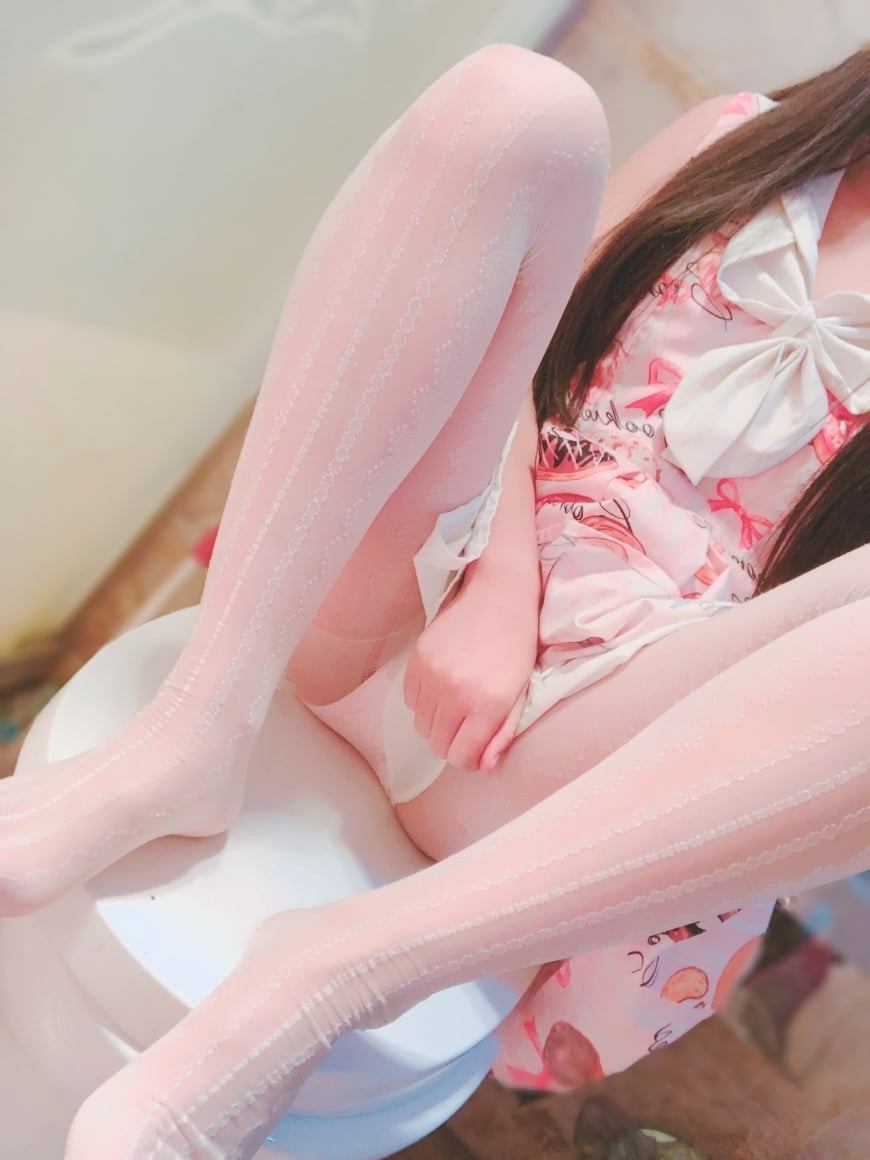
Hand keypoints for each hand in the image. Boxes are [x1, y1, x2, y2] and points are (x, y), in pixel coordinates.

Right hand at [402, 574, 537, 772]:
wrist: (497, 594)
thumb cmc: (516, 644)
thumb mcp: (521, 692)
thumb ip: (501, 733)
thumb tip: (482, 767)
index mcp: (487, 704)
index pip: (460, 757)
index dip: (468, 759)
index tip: (474, 748)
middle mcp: (455, 694)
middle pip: (437, 745)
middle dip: (452, 742)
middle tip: (466, 724)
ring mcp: (432, 676)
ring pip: (421, 725)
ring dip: (436, 722)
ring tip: (455, 702)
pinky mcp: (417, 659)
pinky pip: (410, 700)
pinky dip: (423, 702)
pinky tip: (441, 687)